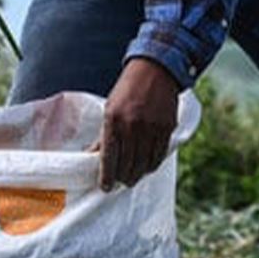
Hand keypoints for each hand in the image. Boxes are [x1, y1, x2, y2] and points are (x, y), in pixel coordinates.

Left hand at [97, 58, 180, 191]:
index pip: (109, 158)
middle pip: (127, 166)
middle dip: (122, 178)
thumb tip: (92, 156)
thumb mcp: (110, 109)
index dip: (107, 177)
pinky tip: (145, 166)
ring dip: (137, 175)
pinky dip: (151, 165)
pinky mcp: (166, 129)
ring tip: (131, 177)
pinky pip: (158, 156)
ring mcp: (151, 128)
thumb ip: (104, 135)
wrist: (155, 70)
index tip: (105, 187)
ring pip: (143, 165)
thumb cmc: (128, 90)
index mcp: (114, 120)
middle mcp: (132, 126)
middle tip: (119, 182)